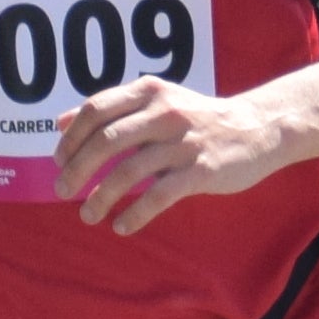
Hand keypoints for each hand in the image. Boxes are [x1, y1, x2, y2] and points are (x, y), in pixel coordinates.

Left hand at [55, 77, 300, 236]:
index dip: (71, 138)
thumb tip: (58, 122)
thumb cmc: (200, 118)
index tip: (59, 161)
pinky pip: (158, 196)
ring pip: (128, 172)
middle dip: (77, 169)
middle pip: (106, 141)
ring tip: (88, 215)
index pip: (95, 110)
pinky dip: (135, 214)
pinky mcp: (201, 169)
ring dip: (101, 197)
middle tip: (62, 191)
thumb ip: (111, 110)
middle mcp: (164, 112)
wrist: (260, 128)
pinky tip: (121, 226)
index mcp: (149, 92)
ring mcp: (183, 142)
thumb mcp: (157, 101)